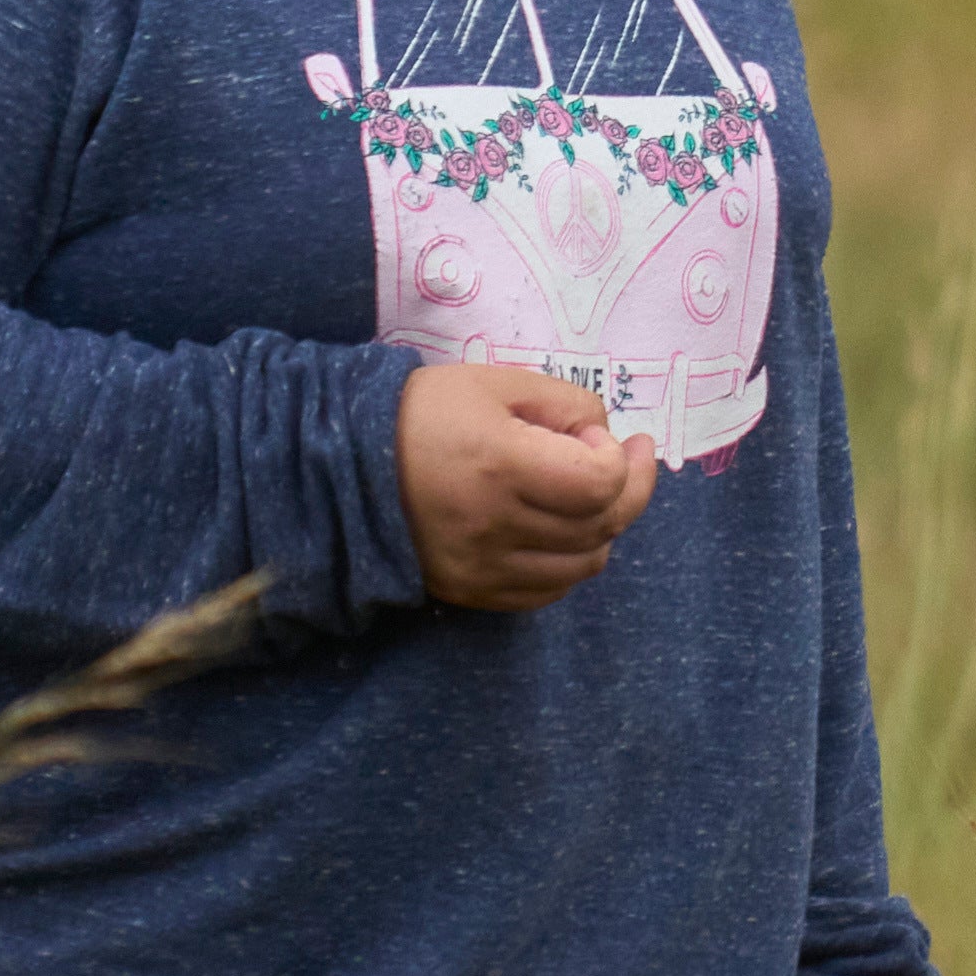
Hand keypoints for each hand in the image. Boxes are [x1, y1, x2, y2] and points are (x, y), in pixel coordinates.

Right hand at [398, 358, 656, 611]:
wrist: (346, 465)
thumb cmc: (424, 413)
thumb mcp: (496, 383)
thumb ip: (565, 404)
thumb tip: (606, 441)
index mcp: (502, 465)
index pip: (600, 484)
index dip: (618, 460)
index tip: (600, 436)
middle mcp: (495, 525)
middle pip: (600, 526)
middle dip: (628, 490)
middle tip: (627, 461)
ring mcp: (483, 567)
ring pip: (582, 565)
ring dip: (603, 530)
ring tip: (592, 498)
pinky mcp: (472, 591)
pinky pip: (547, 591)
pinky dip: (568, 563)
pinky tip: (561, 533)